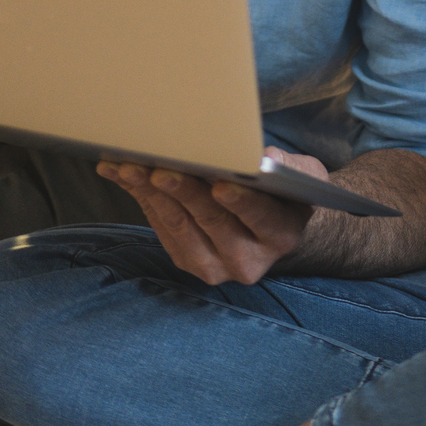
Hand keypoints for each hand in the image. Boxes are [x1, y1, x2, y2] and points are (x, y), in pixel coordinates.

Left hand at [97, 146, 326, 284]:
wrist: (272, 226)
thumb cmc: (286, 191)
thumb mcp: (302, 176)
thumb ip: (291, 167)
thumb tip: (262, 158)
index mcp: (280, 235)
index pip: (260, 217)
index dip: (240, 202)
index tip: (220, 184)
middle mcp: (247, 260)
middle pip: (212, 221)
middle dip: (184, 191)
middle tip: (160, 168)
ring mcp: (215, 267)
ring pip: (180, 226)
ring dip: (152, 195)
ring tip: (130, 168)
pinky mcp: (187, 262)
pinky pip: (161, 229)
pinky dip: (142, 199)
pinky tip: (124, 175)